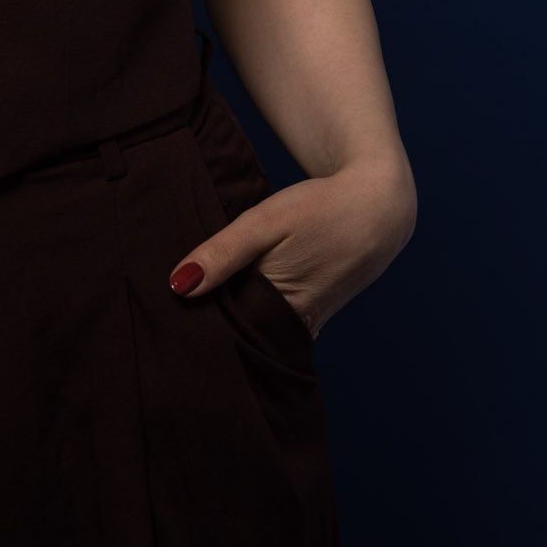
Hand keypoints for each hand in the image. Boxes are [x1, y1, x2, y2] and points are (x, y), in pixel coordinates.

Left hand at [168, 158, 416, 337]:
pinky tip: (229, 303)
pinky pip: (275, 326)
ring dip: (232, 323)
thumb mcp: (265, 221)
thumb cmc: (320, 208)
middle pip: (242, 340)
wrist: (378, 206)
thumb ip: (222, 253)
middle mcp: (297, 327)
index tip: (168, 324)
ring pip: (258, 334)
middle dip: (211, 332)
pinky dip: (253, 317)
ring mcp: (309, 325)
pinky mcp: (314, 316)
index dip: (197, 330)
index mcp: (282, 308)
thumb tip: (178, 286)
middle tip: (172, 321)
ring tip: (193, 312)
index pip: (227, 337)